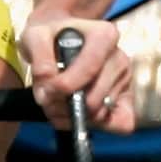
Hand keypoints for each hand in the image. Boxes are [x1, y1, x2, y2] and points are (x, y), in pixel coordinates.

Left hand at [22, 12, 133, 132]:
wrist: (60, 39)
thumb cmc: (50, 36)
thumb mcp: (35, 36)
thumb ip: (39, 55)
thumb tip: (48, 80)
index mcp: (104, 35)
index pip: (90, 68)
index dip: (65, 86)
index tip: (45, 91)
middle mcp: (120, 58)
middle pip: (95, 99)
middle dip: (65, 106)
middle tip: (46, 100)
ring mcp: (124, 80)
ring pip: (100, 115)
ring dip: (72, 117)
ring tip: (56, 104)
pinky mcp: (125, 99)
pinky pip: (120, 124)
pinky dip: (94, 126)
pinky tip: (74, 114)